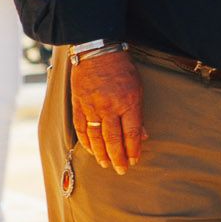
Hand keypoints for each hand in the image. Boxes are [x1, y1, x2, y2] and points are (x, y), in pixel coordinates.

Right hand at [68, 50, 147, 175]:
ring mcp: (91, 106)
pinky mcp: (78, 104)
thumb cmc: (122, 69)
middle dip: (117, 157)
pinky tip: (90, 150)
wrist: (97, 51)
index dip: (133, 150)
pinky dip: (85, 141)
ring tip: (106, 164)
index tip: (134, 161)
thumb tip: (142, 136)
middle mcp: (109, 107)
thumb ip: (138, 113)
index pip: (131, 133)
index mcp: (128, 102)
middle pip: (113, 139)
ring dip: (101, 153)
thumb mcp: (138, 88)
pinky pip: (81, 127)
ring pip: (95, 137)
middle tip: (120, 170)